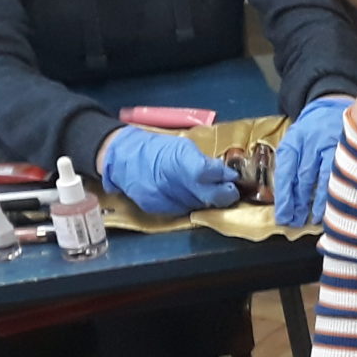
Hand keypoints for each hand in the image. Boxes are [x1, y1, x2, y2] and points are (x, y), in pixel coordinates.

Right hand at [98, 126, 239, 215]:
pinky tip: (189, 196)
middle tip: (231, 191)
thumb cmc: (157, 148)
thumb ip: (203, 161)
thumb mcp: (181, 146)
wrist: (123, 158)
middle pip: (207, 196)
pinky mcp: (155, 208)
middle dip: (224, 195)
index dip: (224, 177)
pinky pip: (182, 210)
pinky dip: (190, 204)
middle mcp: (169, 182)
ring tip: (209, 191)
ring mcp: (162, 198)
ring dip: (207, 200)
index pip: (207, 173)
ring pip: (197, 206)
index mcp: (177, 160)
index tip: (233, 177)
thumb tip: (225, 173)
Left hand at [272, 96, 353, 226]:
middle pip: (303, 177)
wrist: (333, 104)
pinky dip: (336, 189)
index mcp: (294, 141)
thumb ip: (291, 165)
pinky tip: (333, 203)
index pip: (286, 172)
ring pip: (323, 176)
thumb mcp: (295, 141)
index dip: (284, 196)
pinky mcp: (347, 147)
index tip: (282, 216)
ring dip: (318, 201)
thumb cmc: (311, 130)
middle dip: (298, 203)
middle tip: (294, 222)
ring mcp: (331, 143)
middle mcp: (310, 142)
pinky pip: (340, 172)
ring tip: (312, 218)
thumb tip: (288, 197)